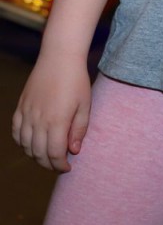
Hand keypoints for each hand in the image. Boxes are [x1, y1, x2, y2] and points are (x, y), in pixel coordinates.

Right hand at [12, 53, 90, 171]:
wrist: (59, 57)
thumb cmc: (76, 80)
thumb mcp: (85, 105)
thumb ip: (79, 130)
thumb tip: (74, 151)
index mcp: (57, 121)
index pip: (54, 154)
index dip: (60, 165)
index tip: (68, 167)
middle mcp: (39, 120)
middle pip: (38, 153)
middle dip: (48, 164)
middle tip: (58, 164)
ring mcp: (27, 113)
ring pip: (25, 145)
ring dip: (35, 155)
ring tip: (47, 155)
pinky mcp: (20, 106)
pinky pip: (16, 131)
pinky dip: (21, 142)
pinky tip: (30, 143)